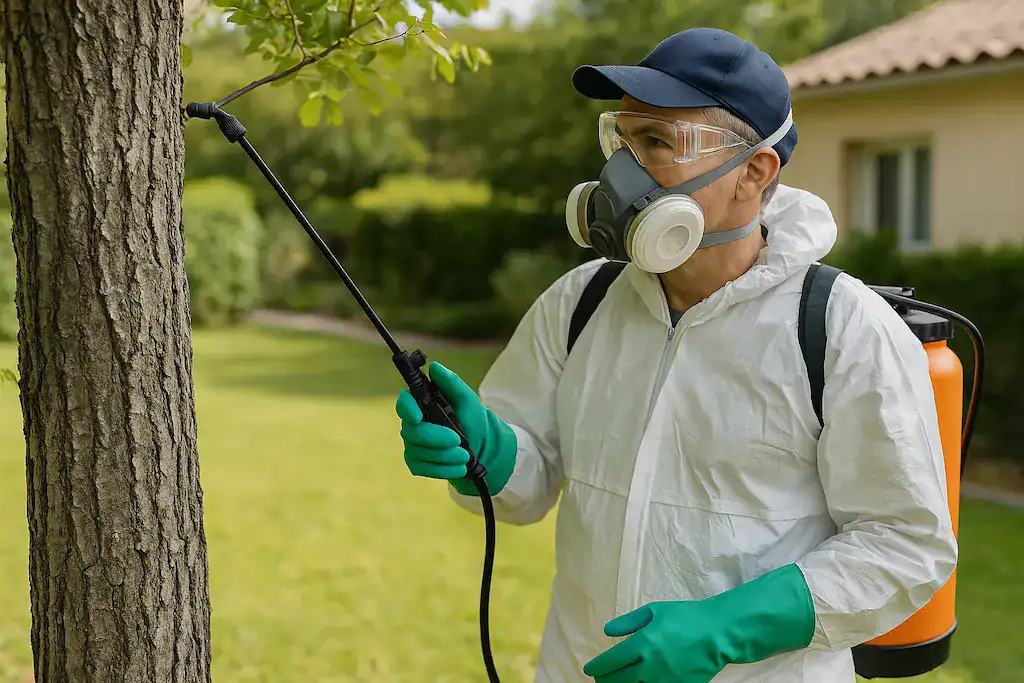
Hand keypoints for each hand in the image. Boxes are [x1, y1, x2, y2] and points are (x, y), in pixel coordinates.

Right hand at [395, 362, 516, 495]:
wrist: (481, 448)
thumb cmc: (472, 420)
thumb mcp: (468, 400)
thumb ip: (452, 383)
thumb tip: (435, 367)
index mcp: (422, 405)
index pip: (404, 403)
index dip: (407, 409)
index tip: (418, 416)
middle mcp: (413, 424)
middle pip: (413, 432)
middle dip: (436, 438)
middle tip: (458, 441)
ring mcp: (413, 445)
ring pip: (419, 452)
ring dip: (445, 456)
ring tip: (465, 456)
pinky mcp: (417, 463)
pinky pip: (424, 468)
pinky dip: (444, 469)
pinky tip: (460, 468)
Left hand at [583, 564, 814, 681]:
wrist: (719, 633)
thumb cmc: (686, 617)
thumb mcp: (655, 611)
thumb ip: (629, 622)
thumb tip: (607, 632)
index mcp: (643, 644)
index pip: (611, 662)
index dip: (597, 668)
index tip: (590, 669)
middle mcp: (651, 666)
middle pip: (619, 681)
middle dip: (605, 681)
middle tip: (600, 679)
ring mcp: (665, 680)